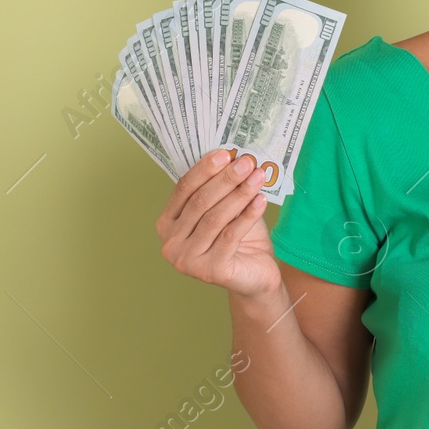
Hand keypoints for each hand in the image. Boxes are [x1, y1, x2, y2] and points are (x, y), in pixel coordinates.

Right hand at [156, 150, 281, 299]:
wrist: (255, 274)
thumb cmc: (239, 239)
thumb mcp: (226, 209)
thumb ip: (221, 189)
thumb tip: (233, 157)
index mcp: (167, 223)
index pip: (183, 189)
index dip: (204, 170)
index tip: (225, 154)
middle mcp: (171, 243)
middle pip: (199, 202)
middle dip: (225, 179)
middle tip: (246, 162)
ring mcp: (188, 260)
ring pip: (215, 218)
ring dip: (239, 194)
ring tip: (257, 177)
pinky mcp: (210, 271)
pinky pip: (230, 235)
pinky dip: (247, 215)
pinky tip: (260, 200)